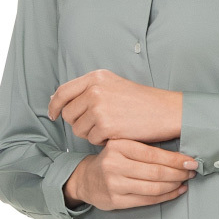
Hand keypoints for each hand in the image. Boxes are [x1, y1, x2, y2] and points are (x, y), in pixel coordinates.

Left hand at [49, 70, 183, 145]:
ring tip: (110, 127)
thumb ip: (87, 90)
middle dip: (78, 123)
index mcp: (95, 77)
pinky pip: (92, 139)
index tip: (53, 114)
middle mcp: (94, 90)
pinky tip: (116, 133)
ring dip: (91, 133)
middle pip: (69, 114)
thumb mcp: (112, 85)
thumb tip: (56, 100)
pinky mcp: (106, 125)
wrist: (165, 111)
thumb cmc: (141, 101)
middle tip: (96, 125)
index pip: (63, 92)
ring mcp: (99, 108)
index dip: (54, 105)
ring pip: (79, 129)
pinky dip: (102, 141)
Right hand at [66, 140, 196, 211]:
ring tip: (185, 181)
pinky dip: (166, 196)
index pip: (154, 154)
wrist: (87, 179)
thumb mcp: (123, 147)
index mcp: (119, 146)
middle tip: (191, 172)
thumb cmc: (111, 161)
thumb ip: (144, 148)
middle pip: (156, 172)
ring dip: (174, 185)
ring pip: (153, 187)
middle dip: (178, 173)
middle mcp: (115, 164)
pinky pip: (147, 199)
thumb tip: (179, 154)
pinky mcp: (116, 200)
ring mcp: (114, 184)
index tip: (191, 161)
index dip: (176, 160)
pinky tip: (176, 192)